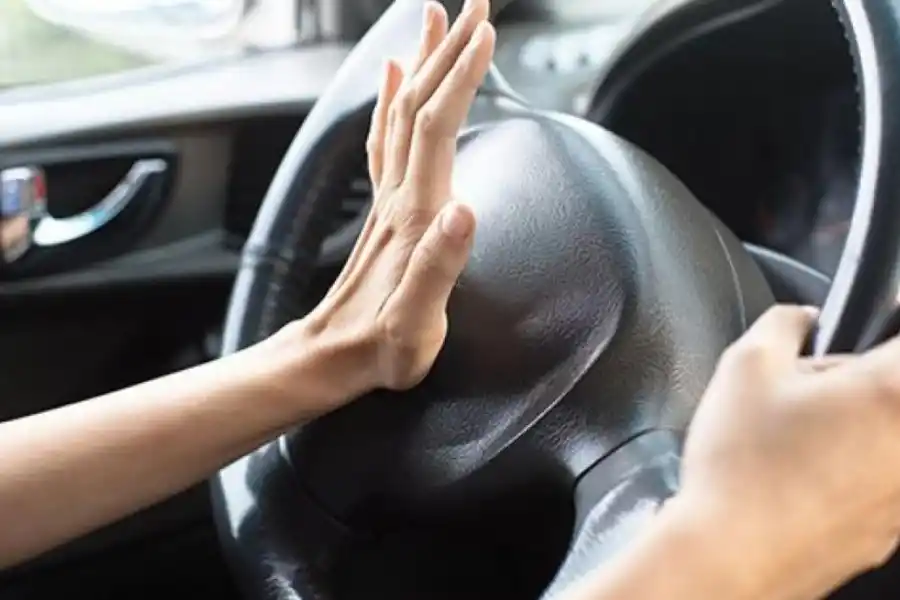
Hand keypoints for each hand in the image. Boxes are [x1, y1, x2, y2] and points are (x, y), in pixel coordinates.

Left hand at [276, 0, 495, 406]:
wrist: (330, 358)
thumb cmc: (379, 349)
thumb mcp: (414, 325)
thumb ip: (438, 269)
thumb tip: (465, 212)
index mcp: (415, 217)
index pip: (437, 128)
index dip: (461, 77)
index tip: (485, 32)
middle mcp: (399, 197)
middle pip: (420, 104)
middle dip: (448, 49)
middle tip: (475, 3)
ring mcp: (388, 200)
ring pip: (402, 112)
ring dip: (422, 61)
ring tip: (434, 18)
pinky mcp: (384, 210)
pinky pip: (386, 139)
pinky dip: (392, 99)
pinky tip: (395, 76)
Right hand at [664, 305, 899, 599]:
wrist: (731, 557)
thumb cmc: (741, 468)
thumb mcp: (745, 365)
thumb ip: (785, 323)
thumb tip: (802, 320)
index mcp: (893, 391)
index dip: (884, 330)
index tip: (870, 331)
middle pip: (893, 390)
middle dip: (860, 382)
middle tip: (813, 389)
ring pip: (886, 436)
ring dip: (857, 427)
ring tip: (800, 438)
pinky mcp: (889, 530)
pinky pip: (877, 481)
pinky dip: (849, 471)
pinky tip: (798, 478)